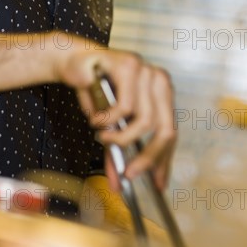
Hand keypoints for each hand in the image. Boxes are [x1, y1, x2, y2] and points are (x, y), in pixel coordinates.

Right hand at [56, 43, 175, 190]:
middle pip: (165, 129)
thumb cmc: (95, 91)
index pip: (171, 131)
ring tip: (103, 135)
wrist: (75, 63)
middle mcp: (159, 80)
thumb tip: (120, 184)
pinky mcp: (130, 66)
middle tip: (130, 173)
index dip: (164, 159)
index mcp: (162, 93)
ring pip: (144, 121)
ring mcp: (147, 71)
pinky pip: (125, 107)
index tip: (157, 183)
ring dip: (119, 136)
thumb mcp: (111, 125)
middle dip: (148, 157)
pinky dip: (107, 119)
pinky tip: (97, 117)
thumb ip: (119, 150)